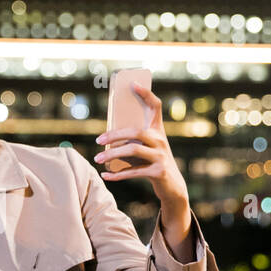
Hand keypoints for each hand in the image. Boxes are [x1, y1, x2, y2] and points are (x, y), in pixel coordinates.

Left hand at [93, 81, 188, 205]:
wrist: (173, 186)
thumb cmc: (153, 163)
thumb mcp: (146, 149)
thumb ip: (132, 141)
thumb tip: (105, 140)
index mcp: (158, 131)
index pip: (155, 107)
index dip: (146, 94)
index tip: (133, 84)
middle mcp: (160, 141)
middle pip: (135, 132)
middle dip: (114, 135)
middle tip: (98, 140)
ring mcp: (161, 157)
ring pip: (133, 151)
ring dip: (112, 155)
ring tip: (97, 159)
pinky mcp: (158, 173)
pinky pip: (133, 172)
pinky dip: (117, 174)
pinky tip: (105, 175)